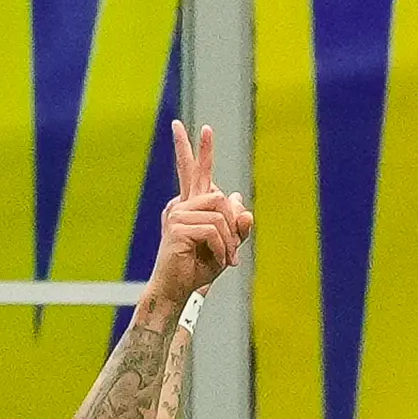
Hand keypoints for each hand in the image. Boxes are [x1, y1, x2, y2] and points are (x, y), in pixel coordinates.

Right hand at [148, 119, 251, 302]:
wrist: (177, 290)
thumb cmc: (198, 268)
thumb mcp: (226, 245)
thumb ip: (235, 225)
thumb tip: (240, 200)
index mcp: (191, 206)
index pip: (195, 172)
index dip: (199, 150)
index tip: (204, 128)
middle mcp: (182, 205)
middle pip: (207, 182)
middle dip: (217, 185)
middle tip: (220, 211)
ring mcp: (178, 215)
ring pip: (220, 214)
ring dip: (229, 241)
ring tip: (225, 260)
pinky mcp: (178, 228)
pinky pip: (214, 231)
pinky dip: (222, 248)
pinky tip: (218, 261)